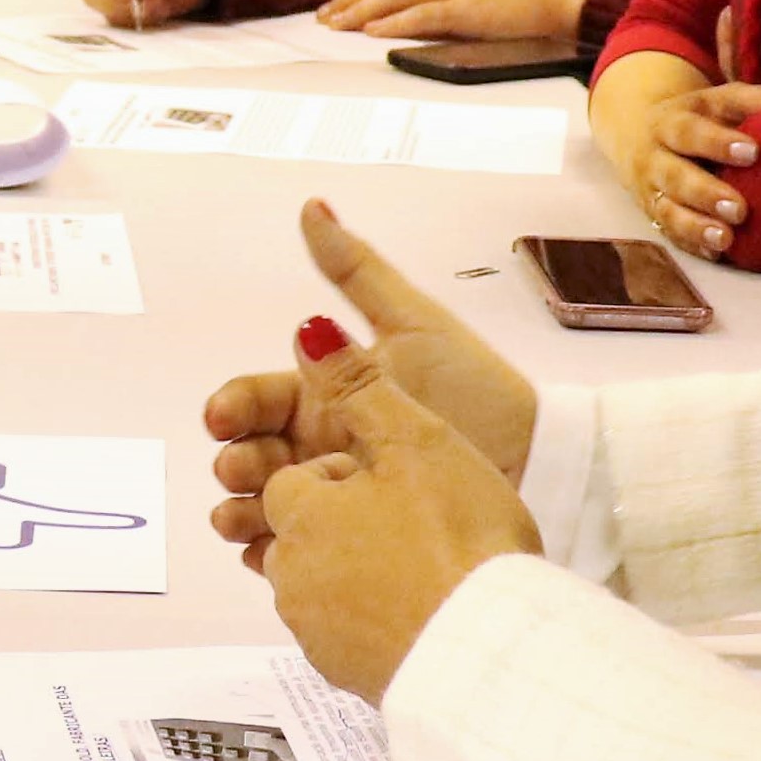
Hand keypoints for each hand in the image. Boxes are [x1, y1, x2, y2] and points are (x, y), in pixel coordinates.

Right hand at [203, 199, 534, 559]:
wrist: (538, 463)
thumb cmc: (479, 391)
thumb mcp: (415, 324)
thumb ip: (357, 271)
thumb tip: (313, 206)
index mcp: (327, 393)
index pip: (256, 400)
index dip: (232, 407)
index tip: (223, 418)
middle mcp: (323, 444)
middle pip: (251, 455)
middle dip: (234, 462)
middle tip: (237, 471)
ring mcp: (339, 494)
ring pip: (266, 506)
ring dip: (241, 513)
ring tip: (241, 522)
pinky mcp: (357, 541)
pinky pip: (299, 550)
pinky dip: (274, 553)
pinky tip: (268, 554)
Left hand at [251, 355, 541, 700]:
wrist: (492, 657)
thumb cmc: (461, 544)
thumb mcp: (417, 440)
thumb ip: (358, 385)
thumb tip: (309, 333)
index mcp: (300, 514)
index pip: (293, 478)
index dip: (345, 472)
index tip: (394, 480)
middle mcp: (291, 577)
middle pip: (304, 532)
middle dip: (346, 523)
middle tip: (418, 523)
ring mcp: (315, 633)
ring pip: (324, 583)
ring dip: (360, 571)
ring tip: (426, 567)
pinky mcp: (345, 675)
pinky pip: (348, 633)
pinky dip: (375, 619)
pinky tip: (424, 611)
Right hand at [593, 59, 760, 259]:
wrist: (639, 135)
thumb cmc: (699, 118)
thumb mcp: (717, 100)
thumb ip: (751, 100)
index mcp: (673, 121)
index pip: (691, 131)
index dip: (718, 142)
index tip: (754, 153)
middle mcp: (655, 156)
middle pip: (675, 176)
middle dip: (706, 194)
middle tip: (740, 210)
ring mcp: (651, 189)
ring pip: (668, 210)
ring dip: (696, 227)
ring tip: (726, 239)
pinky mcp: (654, 215)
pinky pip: (669, 234)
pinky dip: (692, 245)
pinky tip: (716, 253)